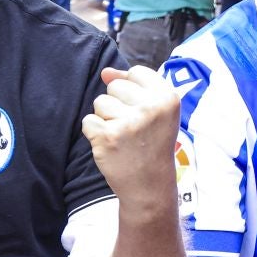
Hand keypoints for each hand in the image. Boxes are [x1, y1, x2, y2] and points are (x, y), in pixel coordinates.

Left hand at [82, 67, 181, 213]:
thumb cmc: (152, 144)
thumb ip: (133, 86)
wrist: (149, 185)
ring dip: (106, 119)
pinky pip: (88, 121)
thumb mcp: (155, 112)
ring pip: (100, 103)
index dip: (133, 91)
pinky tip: (111, 145)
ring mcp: (128, 123)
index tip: (142, 111)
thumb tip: (105, 72)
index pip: (136, 72)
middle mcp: (151, 107)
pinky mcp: (107, 137)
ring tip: (122, 136)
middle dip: (118, 104)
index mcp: (168, 97)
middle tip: (133, 127)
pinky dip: (95, 133)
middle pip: (115, 86)